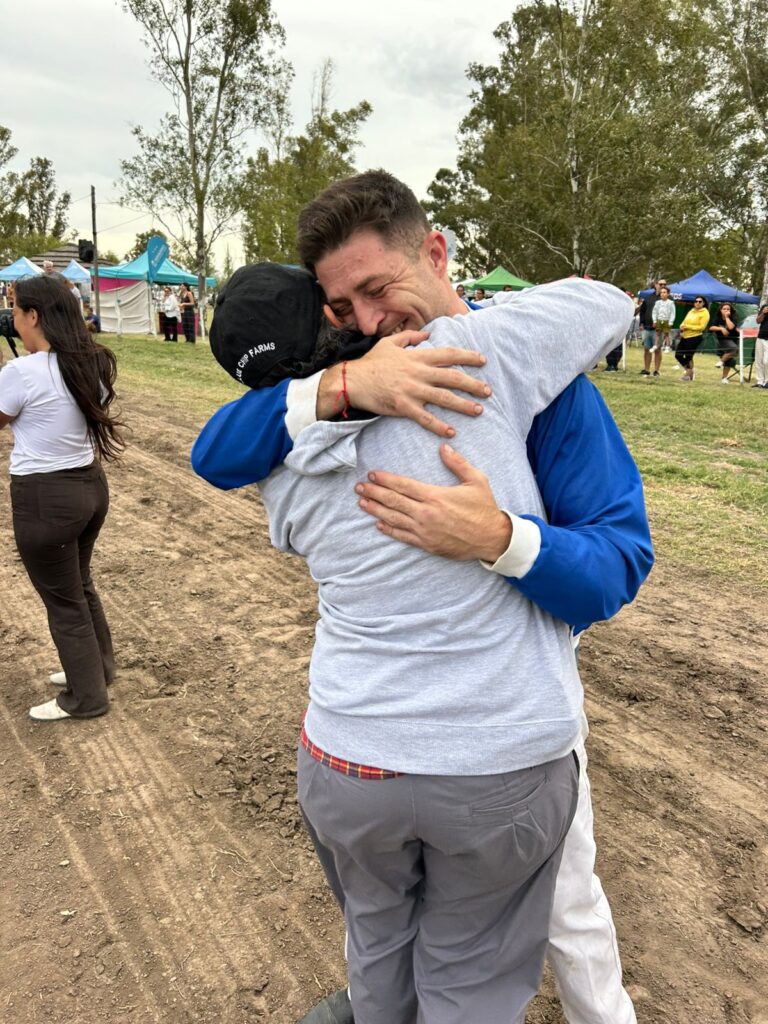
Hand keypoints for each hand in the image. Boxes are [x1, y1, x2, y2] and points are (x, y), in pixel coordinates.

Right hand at [317, 333, 490, 437]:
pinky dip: (439, 426)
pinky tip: (451, 431)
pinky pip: (425, 418)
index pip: (449, 355)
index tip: (482, 360)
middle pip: (452, 377)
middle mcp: (418, 373)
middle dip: (473, 384)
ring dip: (463, 405)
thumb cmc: (371, 362)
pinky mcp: (403, 407)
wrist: (352, 380)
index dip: (468, 357)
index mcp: (417, 357)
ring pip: (444, 398)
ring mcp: (412, 390)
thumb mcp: (390, 342)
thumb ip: (410, 337)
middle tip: (488, 391)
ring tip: (478, 410)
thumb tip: (427, 334)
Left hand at [355, 443, 511, 561]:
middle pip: (393, 501)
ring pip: (393, 519)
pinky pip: (403, 536)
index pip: (403, 485)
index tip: (372, 474)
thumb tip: (444, 447)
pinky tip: (378, 524)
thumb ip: (458, 463)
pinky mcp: (427, 544)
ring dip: (376, 510)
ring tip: (362, 502)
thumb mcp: (476, 480)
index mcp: (435, 496)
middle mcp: (426, 513)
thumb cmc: (484, 508)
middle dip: (374, 492)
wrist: (491, 538)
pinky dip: (389, 530)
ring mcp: (424, 531)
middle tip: (359, 486)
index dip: (385, 479)